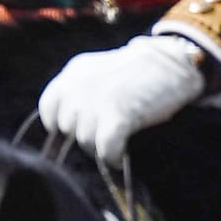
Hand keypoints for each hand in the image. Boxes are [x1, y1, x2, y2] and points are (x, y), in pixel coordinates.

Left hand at [37, 35, 207, 165]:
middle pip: (67, 129)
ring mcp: (98, 100)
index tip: (75, 133)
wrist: (172, 62)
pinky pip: (105, 149)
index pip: (48, 107)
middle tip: (104, 140)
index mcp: (74, 72)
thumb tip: (67, 127)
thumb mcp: (99, 72)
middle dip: (84, 139)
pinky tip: (120, 157)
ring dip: (100, 150)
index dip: (59, 125)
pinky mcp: (118, 114)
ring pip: (85, 142)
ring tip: (115, 149)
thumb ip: (80, 91)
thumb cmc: (138, 72)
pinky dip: (113, 157)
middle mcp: (80, 85)